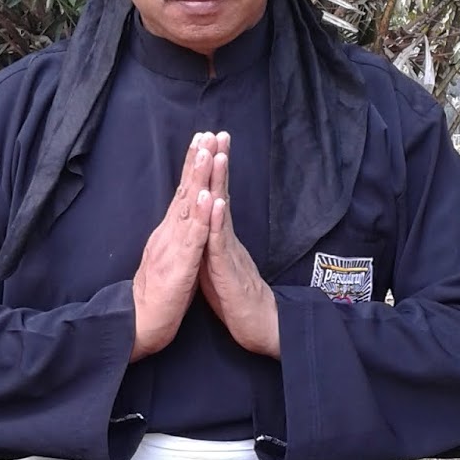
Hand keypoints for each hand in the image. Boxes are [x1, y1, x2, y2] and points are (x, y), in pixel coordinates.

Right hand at [130, 132, 214, 360]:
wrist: (139, 324)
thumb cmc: (158, 295)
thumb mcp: (170, 258)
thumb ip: (176, 237)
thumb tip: (183, 218)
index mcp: (170, 232)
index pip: (184, 192)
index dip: (194, 166)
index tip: (203, 140)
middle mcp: (169, 233)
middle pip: (185, 190)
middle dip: (196, 160)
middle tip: (206, 132)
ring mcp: (173, 246)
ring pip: (189, 206)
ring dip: (198, 178)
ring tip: (207, 152)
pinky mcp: (179, 265)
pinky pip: (193, 238)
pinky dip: (200, 216)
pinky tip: (206, 197)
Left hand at [199, 133, 279, 358]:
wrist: (259, 327)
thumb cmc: (236, 297)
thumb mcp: (214, 262)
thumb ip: (208, 240)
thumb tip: (200, 221)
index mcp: (219, 236)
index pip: (212, 195)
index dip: (208, 169)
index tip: (206, 140)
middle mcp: (226, 238)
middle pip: (220, 193)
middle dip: (218, 163)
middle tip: (218, 132)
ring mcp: (229, 252)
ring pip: (222, 212)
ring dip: (220, 184)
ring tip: (219, 156)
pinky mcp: (228, 271)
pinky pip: (221, 244)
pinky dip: (217, 223)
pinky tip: (216, 204)